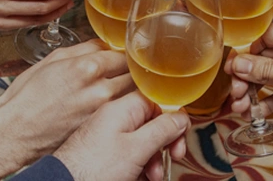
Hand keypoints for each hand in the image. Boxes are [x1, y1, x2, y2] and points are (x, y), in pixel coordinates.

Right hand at [0, 41, 137, 159]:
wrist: (16, 131)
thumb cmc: (28, 96)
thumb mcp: (52, 60)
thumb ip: (84, 49)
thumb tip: (104, 44)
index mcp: (88, 68)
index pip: (123, 54)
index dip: (123, 53)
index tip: (120, 55)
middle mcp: (100, 90)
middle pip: (133, 74)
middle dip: (129, 70)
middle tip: (121, 71)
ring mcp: (103, 112)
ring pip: (131, 94)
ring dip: (127, 89)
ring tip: (114, 88)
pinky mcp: (101, 129)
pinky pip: (120, 112)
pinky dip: (120, 107)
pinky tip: (107, 106)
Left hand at [53, 93, 189, 180]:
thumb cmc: (92, 168)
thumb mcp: (136, 148)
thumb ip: (162, 129)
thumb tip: (180, 117)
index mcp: (121, 108)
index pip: (156, 100)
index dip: (172, 116)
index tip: (180, 134)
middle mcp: (113, 118)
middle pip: (151, 121)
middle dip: (166, 141)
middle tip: (174, 154)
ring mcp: (106, 135)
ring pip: (141, 140)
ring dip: (154, 157)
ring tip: (153, 174)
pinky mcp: (102, 151)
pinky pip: (128, 152)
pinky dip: (139, 164)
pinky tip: (141, 176)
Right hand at [225, 17, 272, 129]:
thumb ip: (265, 71)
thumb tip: (238, 65)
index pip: (263, 36)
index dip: (245, 55)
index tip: (231, 71)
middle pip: (265, 56)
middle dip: (249, 78)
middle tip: (236, 94)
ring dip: (257, 91)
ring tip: (242, 107)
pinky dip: (272, 98)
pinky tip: (257, 111)